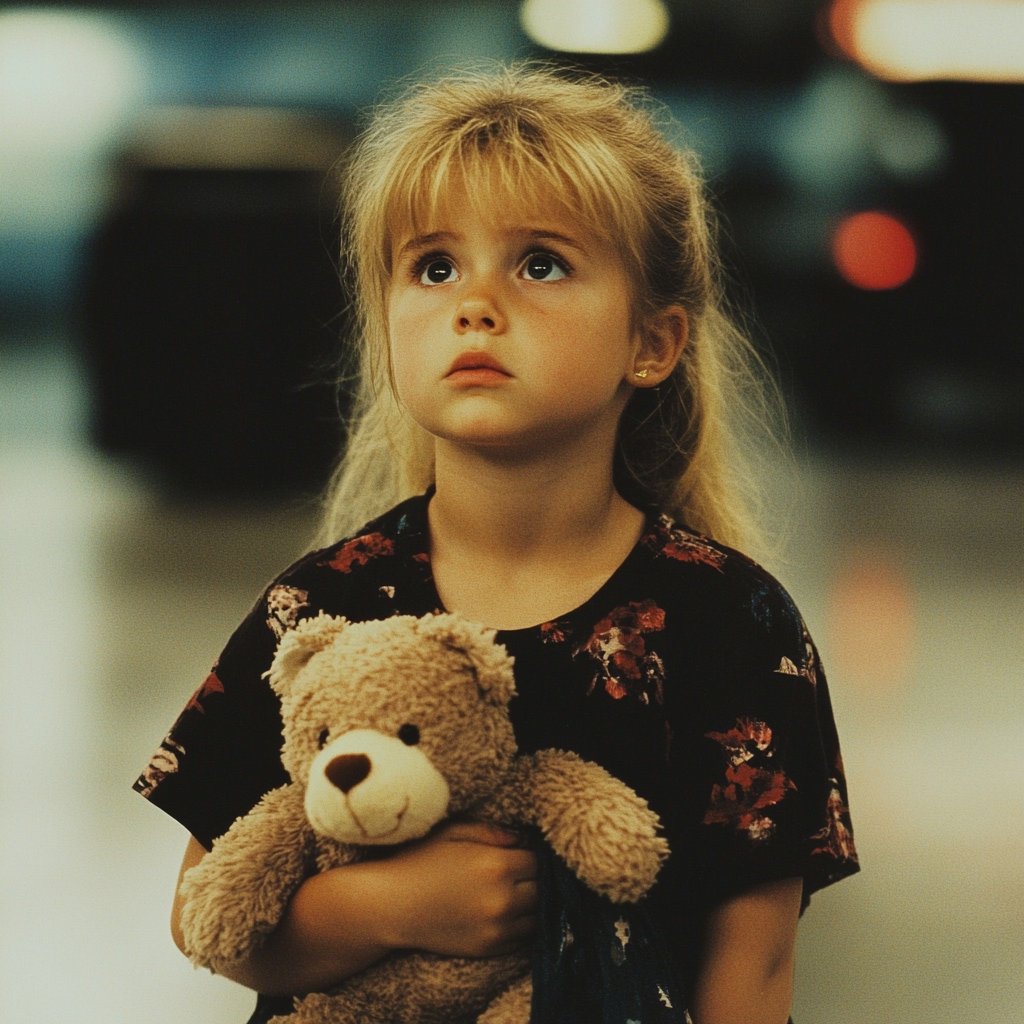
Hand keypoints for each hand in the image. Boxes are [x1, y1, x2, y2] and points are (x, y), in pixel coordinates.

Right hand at [382, 820, 537, 957]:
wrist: (391, 906)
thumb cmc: (420, 861)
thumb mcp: (454, 831)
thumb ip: (492, 831)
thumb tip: (523, 838)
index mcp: (496, 865)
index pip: (537, 860)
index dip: (530, 854)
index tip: (519, 852)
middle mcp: (502, 899)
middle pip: (542, 889)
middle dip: (534, 878)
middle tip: (519, 871)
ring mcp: (497, 928)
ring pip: (537, 916)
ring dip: (532, 903)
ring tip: (516, 891)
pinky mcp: (489, 948)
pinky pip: (523, 937)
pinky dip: (521, 924)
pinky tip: (506, 911)